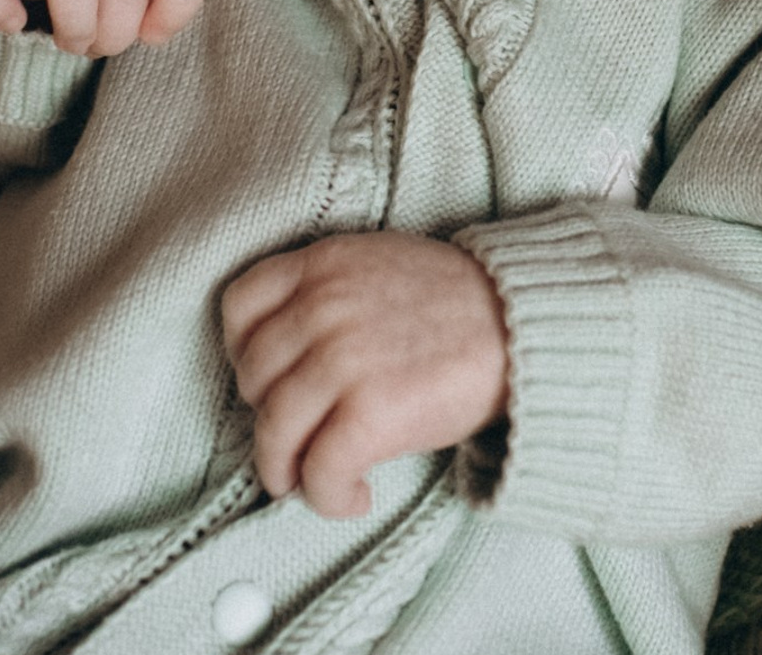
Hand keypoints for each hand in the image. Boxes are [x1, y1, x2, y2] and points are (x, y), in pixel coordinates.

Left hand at [221, 232, 508, 518]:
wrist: (522, 324)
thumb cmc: (456, 303)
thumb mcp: (379, 266)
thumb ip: (327, 293)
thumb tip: (286, 357)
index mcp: (324, 264)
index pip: (239, 305)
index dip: (242, 351)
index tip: (267, 378)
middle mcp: (324, 306)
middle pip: (252, 378)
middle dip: (268, 416)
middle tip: (298, 437)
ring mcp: (344, 359)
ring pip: (274, 432)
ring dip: (287, 471)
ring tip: (313, 481)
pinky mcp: (372, 412)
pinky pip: (319, 472)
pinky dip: (329, 497)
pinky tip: (355, 495)